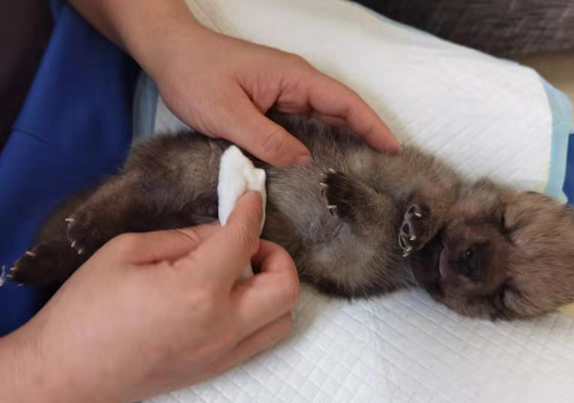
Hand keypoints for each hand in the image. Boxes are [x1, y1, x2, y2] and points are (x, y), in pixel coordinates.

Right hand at [0, 192, 298, 402]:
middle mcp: (222, 326)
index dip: (250, 210)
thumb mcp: (127, 252)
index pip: (244, 240)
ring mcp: (223, 354)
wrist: (65, 374)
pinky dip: (261, 313)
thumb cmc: (85, 310)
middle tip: (246, 243)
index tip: (249, 197)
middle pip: (286, 286)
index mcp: (197, 289)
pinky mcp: (216, 370)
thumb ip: (184, 238)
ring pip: (282, 318)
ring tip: (240, 274)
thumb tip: (219, 232)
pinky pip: (261, 339)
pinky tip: (229, 299)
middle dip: (275, 254)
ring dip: (272, 288)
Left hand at [145, 25, 399, 165]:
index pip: (344, 103)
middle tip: (385, 169)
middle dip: (366, 135)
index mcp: (293, 79)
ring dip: (346, 139)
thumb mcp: (229, 115)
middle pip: (342, 110)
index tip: (393, 149)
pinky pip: (304, 122)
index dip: (371, 126)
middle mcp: (295, 83)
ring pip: (324, 117)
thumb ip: (267, 140)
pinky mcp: (272, 101)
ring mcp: (284, 91)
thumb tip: (303, 161)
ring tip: (364, 169)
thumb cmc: (196, 75)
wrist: (171, 53)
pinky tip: (323, 159)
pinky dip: (320, 139)